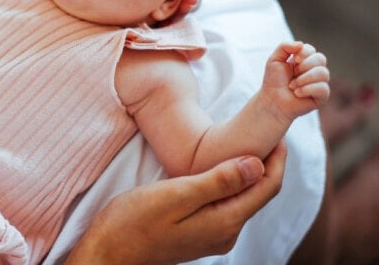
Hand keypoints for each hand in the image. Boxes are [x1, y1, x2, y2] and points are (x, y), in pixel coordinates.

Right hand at [66, 143, 285, 264]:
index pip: (266, 187)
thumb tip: (257, 164)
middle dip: (265, 163)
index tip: (276, 131)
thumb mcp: (176, 195)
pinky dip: (229, 183)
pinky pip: (225, 205)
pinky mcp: (198, 233)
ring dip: (247, 172)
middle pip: (258, 193)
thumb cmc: (133, 222)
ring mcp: (212, 235)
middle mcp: (225, 233)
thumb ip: (218, 181)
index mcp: (224, 222)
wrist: (107, 252)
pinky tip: (218, 168)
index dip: (276, 158)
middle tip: (263, 131)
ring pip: (241, 198)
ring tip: (243, 143)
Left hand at [263, 42, 329, 120]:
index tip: (293, 60)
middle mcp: (314, 70)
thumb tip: (300, 44)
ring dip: (304, 79)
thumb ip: (284, 47)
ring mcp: (320, 83)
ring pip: (323, 73)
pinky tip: (298, 93)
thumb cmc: (273, 81)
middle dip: (304, 65)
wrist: (272, 100)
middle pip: (321, 58)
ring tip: (292, 86)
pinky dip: (307, 89)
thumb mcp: (274, 60)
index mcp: (304, 61)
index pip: (312, 50)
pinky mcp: (322, 96)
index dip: (303, 53)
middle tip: (293, 74)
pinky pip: (323, 88)